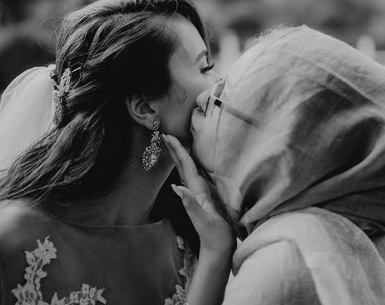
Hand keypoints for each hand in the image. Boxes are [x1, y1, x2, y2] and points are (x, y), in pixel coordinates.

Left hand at [162, 133, 234, 256]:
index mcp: (196, 192)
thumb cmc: (215, 236)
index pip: (185, 167)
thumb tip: (176, 187)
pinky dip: (192, 167)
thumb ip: (191, 205)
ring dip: (181, 157)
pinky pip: (198, 178)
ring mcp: (201, 195)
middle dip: (175, 150)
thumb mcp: (204, 221)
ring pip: (189, 171)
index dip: (178, 151)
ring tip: (175, 143)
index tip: (168, 136)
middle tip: (165, 134)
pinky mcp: (208, 199)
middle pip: (184, 166)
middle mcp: (196, 191)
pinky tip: (190, 164)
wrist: (219, 250)